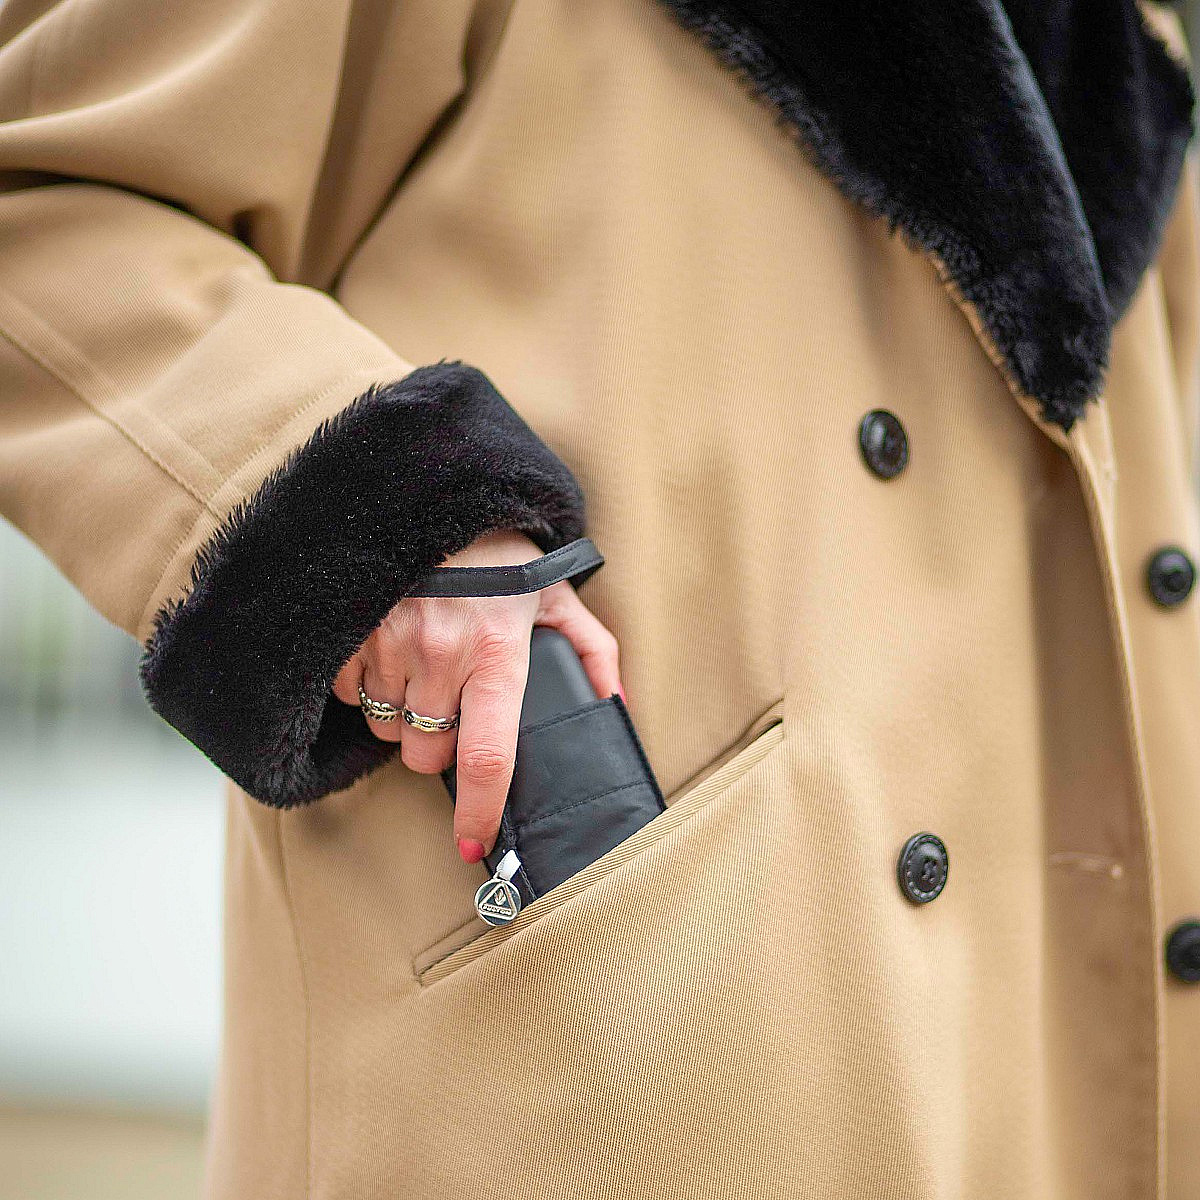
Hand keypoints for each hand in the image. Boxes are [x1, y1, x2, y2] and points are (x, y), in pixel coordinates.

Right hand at [332, 529, 623, 862]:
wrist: (441, 494)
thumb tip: (615, 708)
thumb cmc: (505, 556)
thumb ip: (594, 654)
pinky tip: (392, 655)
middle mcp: (441, 651)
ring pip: (387, 728)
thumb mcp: (560, 599)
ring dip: (404, 718)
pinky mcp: (350, 629)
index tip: (472, 846)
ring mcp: (390, 640)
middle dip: (439, 746)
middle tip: (454, 706)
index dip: (478, 811)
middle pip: (426, 753)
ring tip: (425, 673)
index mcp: (498, 653)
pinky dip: (368, 688)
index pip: (486, 756)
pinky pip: (351, 694)